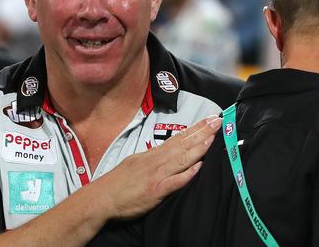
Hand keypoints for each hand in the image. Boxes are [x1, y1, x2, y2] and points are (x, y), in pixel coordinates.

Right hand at [94, 116, 220, 219]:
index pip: (177, 139)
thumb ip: (152, 158)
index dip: (194, 129)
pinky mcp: (155, 191)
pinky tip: (199, 166)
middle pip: (183, 144)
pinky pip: (174, 182)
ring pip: (181, 158)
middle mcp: (155, 162)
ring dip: (199, 147)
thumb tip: (167, 152)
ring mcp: (156, 176)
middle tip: (218, 120)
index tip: (208, 120)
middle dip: (202, 132)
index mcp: (151, 155)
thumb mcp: (135, 163)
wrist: (101, 198)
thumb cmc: (117, 183)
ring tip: (213, 136)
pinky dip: (187, 174)